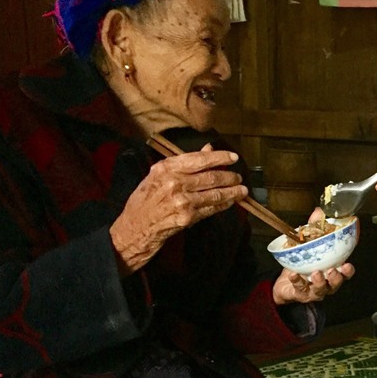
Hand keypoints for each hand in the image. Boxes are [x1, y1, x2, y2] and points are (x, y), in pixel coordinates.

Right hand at [111, 144, 246, 273]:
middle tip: (238, 177)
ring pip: (215, 193)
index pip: (199, 159)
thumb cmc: (145, 200)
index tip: (233, 157)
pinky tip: (230, 202)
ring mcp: (182, 201)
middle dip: (230, 177)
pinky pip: (211, 208)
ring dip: (232, 192)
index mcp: (166, 168)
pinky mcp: (187, 217)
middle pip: (211, 177)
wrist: (135, 227)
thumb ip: (184, 162)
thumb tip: (208, 150)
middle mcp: (174, 183)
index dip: (220, 157)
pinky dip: (223, 204)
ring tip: (241, 190)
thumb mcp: (159, 175)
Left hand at [273, 207, 355, 303]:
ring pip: (320, 290)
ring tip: (316, 273)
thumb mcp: (308, 243)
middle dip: (336, 278)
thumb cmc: (302, 263)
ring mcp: (313, 291)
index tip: (347, 265)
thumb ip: (314, 228)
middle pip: (335, 284)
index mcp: (331, 271)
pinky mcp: (300, 294)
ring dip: (319, 282)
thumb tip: (319, 211)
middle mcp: (325, 284)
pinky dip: (297, 281)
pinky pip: (300, 289)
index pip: (345, 274)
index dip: (348, 271)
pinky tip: (294, 274)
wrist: (285, 282)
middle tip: (332, 270)